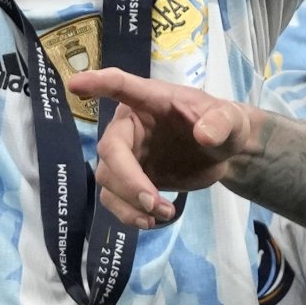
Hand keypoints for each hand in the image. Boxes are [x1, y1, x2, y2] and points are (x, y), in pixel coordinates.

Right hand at [71, 66, 255, 223]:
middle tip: (154, 203)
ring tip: (162, 214)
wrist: (224, 153)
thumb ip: (220, 123)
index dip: (97, 84)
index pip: (120, 86)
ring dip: (129, 202)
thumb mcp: (231, 120)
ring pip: (107, 179)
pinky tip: (151, 221)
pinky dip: (128, 214)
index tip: (75, 84)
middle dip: (128, 179)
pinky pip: (115, 199)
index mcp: (150, 100)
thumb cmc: (223, 125)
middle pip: (110, 150)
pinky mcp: (130, 181)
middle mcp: (130, 126)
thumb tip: (204, 136)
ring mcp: (127, 155)